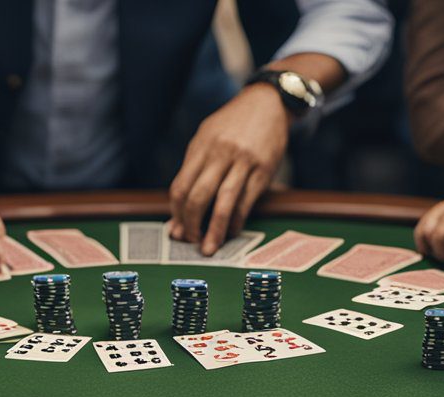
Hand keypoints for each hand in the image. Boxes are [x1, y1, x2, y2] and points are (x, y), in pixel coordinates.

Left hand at [169, 84, 288, 254]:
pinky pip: (246, 202)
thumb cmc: (232, 124)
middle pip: (198, 197)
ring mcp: (243, 162)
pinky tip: (230, 231)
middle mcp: (220, 154)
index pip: (181, 187)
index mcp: (201, 147)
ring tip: (209, 247)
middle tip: (191, 241)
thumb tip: (181, 209)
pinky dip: (236, 221)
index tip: (177, 229)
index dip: (176, 213)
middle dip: (191, 225)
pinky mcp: (263, 170)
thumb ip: (193, 168)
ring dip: (213, 230)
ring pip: (223, 203)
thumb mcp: (206, 137)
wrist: (267, 103)